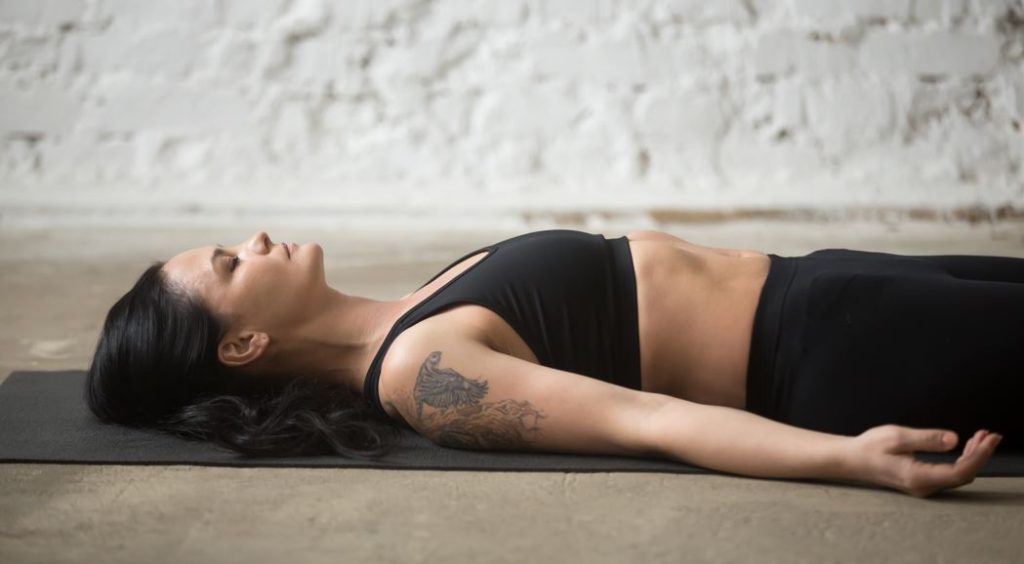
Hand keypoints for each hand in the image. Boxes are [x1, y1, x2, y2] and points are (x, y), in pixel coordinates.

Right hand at [845, 424, 1002, 497]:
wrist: (851, 460)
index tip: (989, 438)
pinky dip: (962, 460)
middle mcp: (924, 486)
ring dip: (972, 457)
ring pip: (958, 475)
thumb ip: (926, 439)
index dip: (979, 455)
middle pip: (963, 475)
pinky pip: (950, 474)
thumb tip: (954, 440)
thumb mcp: (897, 437)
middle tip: (989, 434)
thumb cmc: (870, 447)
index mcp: (918, 476)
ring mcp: (923, 486)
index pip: (960, 471)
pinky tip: (965, 447)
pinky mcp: (922, 481)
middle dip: (980, 455)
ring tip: (981, 437)